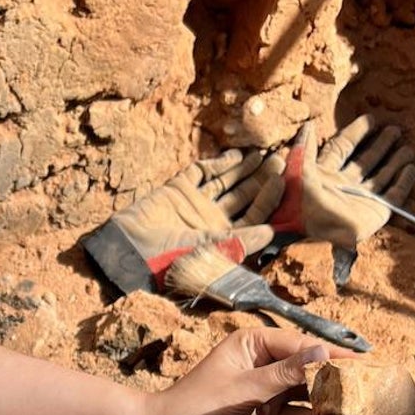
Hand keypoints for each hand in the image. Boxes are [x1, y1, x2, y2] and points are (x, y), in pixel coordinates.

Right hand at [84, 150, 283, 292]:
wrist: (130, 251)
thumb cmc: (172, 261)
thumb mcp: (211, 253)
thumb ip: (241, 240)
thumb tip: (272, 232)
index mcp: (225, 239)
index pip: (255, 216)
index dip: (269, 199)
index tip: (283, 181)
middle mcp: (213, 220)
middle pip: (244, 196)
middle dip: (260, 178)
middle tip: (278, 159)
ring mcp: (195, 204)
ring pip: (225, 182)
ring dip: (243, 168)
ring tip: (260, 153)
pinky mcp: (177, 190)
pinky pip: (200, 173)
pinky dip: (216, 164)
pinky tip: (234, 155)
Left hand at [147, 327, 355, 414]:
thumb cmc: (195, 406)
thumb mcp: (242, 389)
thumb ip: (283, 374)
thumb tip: (322, 354)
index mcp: (253, 343)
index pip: (303, 345)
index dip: (336, 357)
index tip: (368, 365)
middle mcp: (262, 362)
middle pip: (310, 371)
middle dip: (341, 384)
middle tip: (378, 393)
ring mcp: (265, 390)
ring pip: (307, 397)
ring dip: (332, 409)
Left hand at [271, 115, 414, 249]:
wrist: (312, 230)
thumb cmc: (298, 201)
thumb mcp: (296, 170)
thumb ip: (304, 148)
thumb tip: (309, 125)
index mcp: (324, 173)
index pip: (343, 147)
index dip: (356, 132)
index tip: (370, 119)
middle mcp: (344, 184)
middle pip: (365, 160)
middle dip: (380, 145)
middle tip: (395, 129)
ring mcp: (360, 199)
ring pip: (381, 176)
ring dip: (395, 161)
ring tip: (408, 147)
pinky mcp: (374, 213)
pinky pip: (393, 196)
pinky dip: (403, 182)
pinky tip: (412, 169)